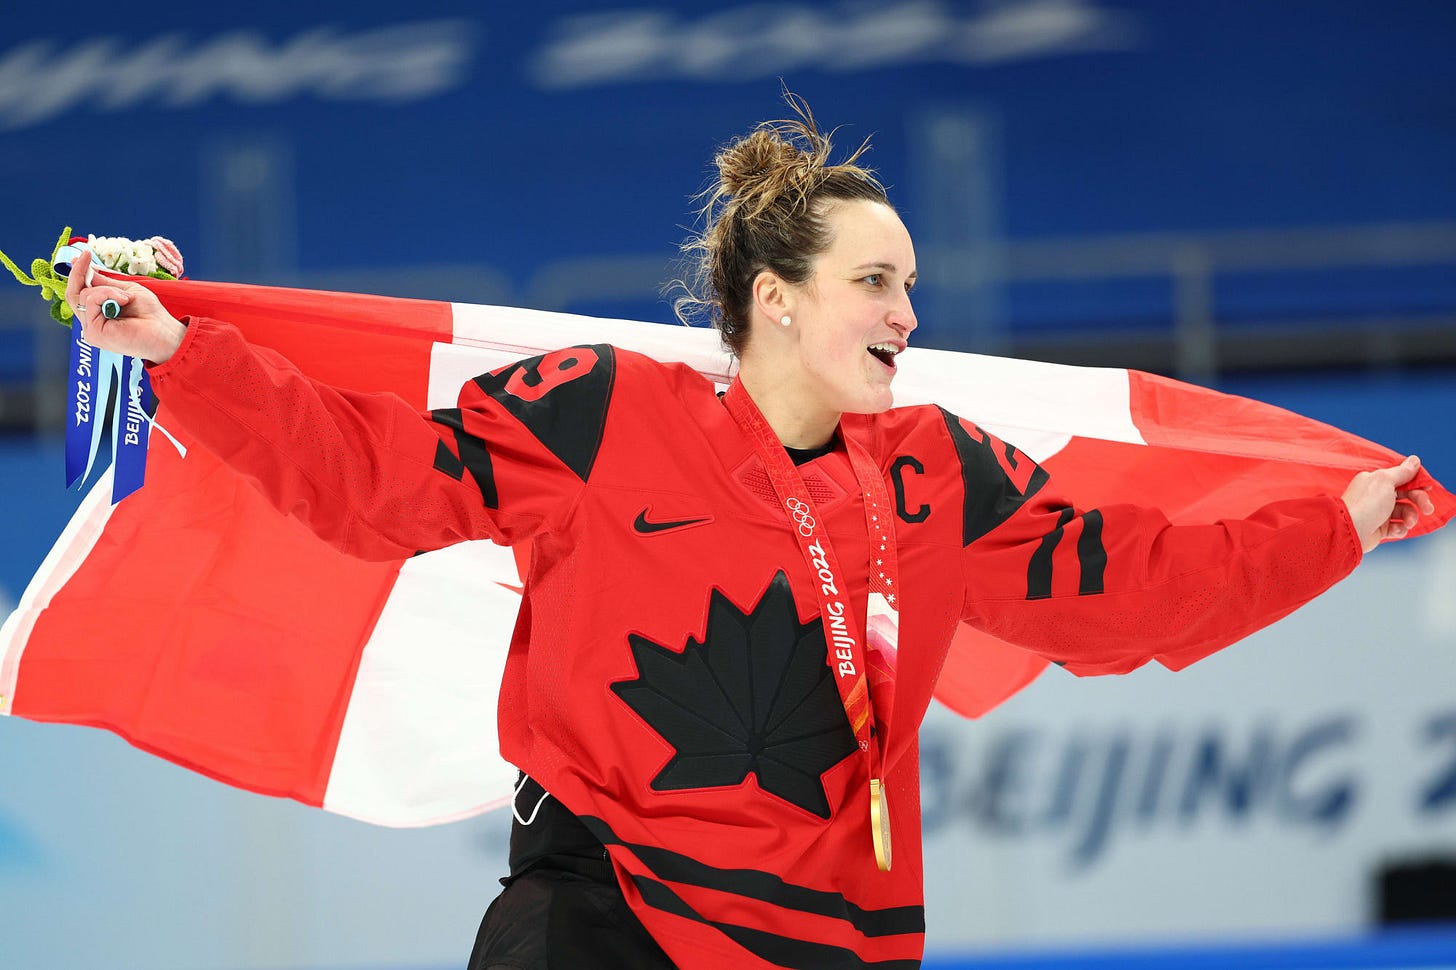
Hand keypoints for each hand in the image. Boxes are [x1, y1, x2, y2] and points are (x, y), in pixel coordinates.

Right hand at [63, 249, 186, 363]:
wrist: (164, 331)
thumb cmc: (150, 314)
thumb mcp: (124, 290)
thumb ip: (103, 283)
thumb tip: (86, 268)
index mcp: (97, 314)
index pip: (78, 292)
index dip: (78, 273)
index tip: (83, 255)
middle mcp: (91, 322)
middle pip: (73, 294)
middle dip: (79, 272)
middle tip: (86, 255)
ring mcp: (91, 329)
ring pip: (83, 295)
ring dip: (107, 289)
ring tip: (127, 297)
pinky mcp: (94, 333)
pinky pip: (90, 302)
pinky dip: (107, 295)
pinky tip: (124, 300)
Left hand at [1342, 455, 1436, 552]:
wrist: (1351, 531)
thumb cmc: (1366, 504)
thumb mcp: (1385, 481)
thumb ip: (1401, 472)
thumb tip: (1414, 460)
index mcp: (1375, 481)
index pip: (1401, 478)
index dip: (1416, 483)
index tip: (1428, 487)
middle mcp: (1376, 495)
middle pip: (1406, 495)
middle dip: (1420, 501)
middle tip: (1428, 509)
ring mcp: (1378, 512)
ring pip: (1405, 512)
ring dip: (1410, 517)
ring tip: (1407, 523)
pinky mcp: (1379, 528)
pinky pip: (1397, 527)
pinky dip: (1400, 529)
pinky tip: (1395, 530)